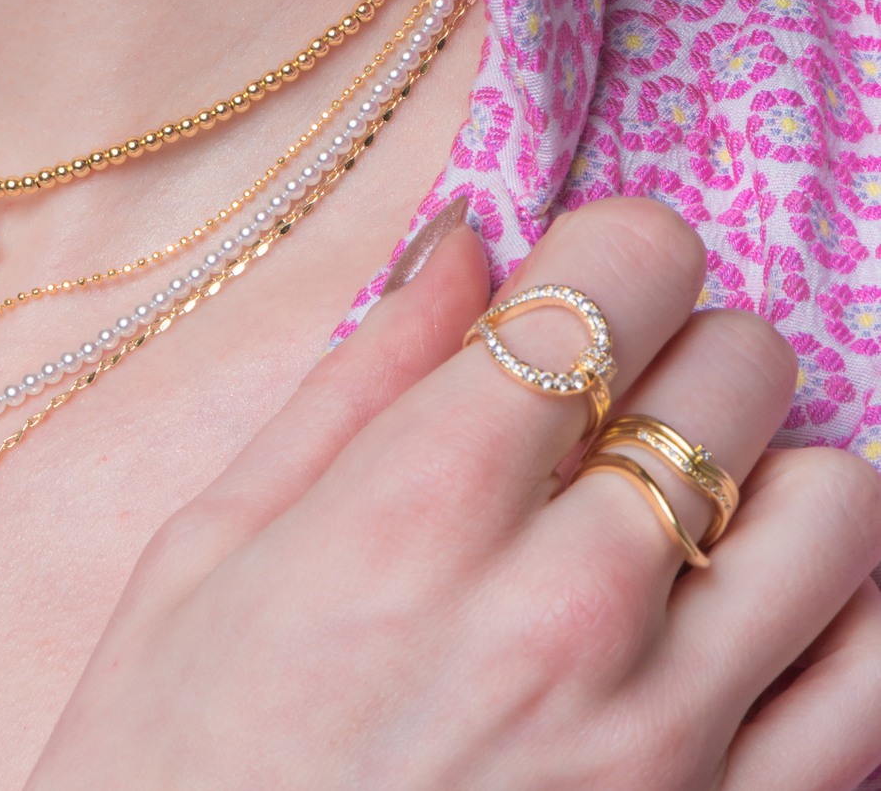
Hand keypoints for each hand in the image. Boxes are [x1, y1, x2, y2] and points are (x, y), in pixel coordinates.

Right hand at [26, 199, 880, 790]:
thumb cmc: (173, 768)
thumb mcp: (208, 553)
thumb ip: (357, 383)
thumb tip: (464, 246)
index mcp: (420, 510)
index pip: (617, 277)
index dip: (619, 246)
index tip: (591, 279)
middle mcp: (567, 611)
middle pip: (740, 369)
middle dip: (684, 352)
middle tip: (616, 404)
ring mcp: (667, 743)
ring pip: (838, 505)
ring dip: (769, 479)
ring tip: (682, 518)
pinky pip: (875, 679)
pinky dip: (839, 612)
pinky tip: (748, 617)